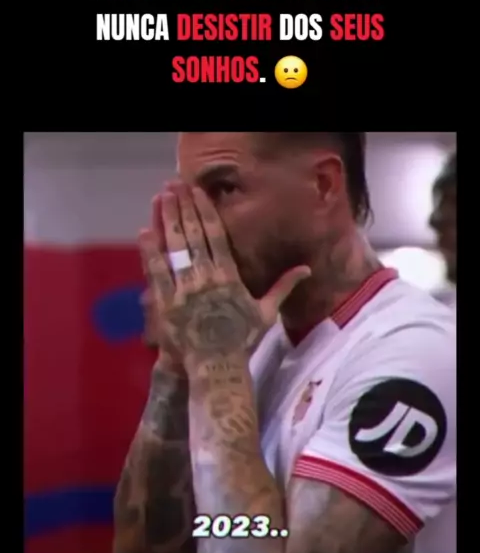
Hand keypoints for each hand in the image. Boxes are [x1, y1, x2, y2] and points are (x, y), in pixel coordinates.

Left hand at [138, 181, 310, 364]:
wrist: (217, 367)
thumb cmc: (242, 341)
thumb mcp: (266, 312)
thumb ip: (283, 286)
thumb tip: (306, 269)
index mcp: (229, 277)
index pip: (216, 236)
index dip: (205, 211)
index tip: (197, 192)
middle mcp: (207, 279)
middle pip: (193, 235)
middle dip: (183, 207)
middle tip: (175, 184)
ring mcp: (185, 291)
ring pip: (174, 248)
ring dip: (167, 220)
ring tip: (160, 197)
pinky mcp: (167, 304)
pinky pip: (157, 273)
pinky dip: (150, 251)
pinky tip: (144, 231)